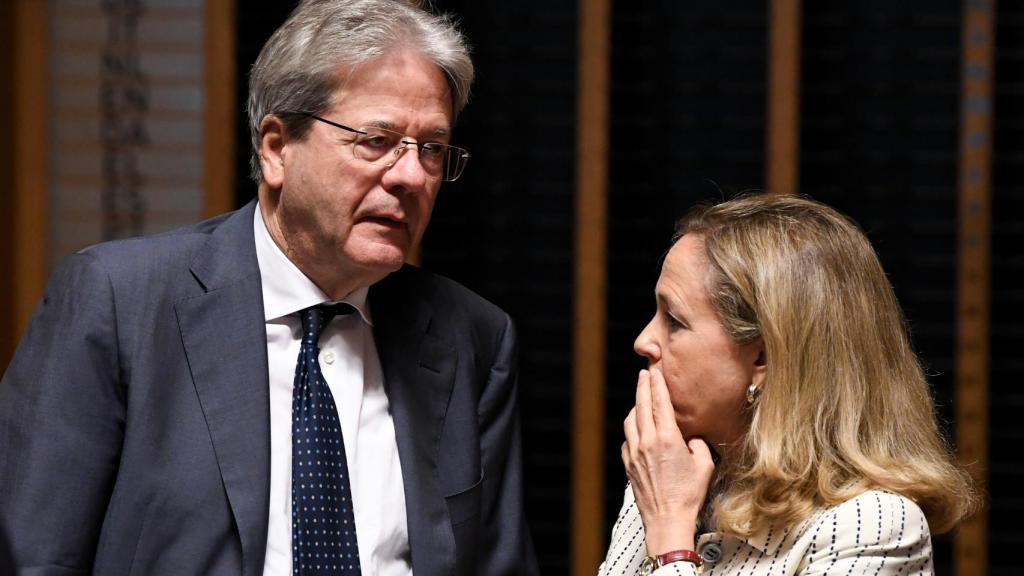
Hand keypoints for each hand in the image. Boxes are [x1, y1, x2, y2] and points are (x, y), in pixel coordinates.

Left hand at [622, 368, 714, 555]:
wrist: (667, 520)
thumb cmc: (688, 495)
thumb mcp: (704, 466)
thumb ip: (698, 445)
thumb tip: (692, 438)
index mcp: (667, 439)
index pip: (659, 403)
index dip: (656, 384)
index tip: (653, 371)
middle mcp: (647, 442)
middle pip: (641, 406)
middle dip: (643, 387)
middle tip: (644, 374)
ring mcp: (635, 453)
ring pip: (630, 421)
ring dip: (635, 407)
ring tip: (641, 400)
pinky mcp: (628, 465)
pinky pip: (627, 439)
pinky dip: (632, 429)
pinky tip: (638, 429)